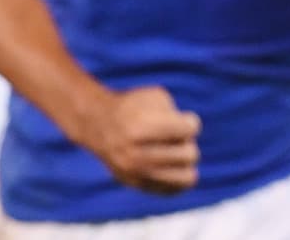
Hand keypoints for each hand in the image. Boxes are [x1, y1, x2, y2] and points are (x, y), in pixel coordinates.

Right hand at [77, 85, 201, 194]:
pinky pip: (173, 190)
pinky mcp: (137, 185)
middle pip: (189, 154)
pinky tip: (173, 165)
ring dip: (185, 161)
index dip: (191, 123)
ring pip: (187, 177)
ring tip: (174, 152)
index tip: (183, 120)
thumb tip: (189, 137)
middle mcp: (135, 154)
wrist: (98, 124)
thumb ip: (177, 116)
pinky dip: (179, 177)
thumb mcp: (155, 98)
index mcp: (141, 127)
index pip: (187, 130)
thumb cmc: (134, 107)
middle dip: (188, 142)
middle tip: (175, 137)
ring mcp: (135, 174)